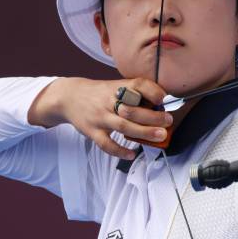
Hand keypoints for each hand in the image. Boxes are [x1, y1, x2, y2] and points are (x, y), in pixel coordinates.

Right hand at [28, 77, 172, 158]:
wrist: (69, 97)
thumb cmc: (100, 94)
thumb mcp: (117, 87)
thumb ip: (136, 95)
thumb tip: (161, 107)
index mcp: (118, 87)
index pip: (137, 84)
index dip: (152, 91)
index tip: (163, 98)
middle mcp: (109, 101)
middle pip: (133, 109)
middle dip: (153, 116)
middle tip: (168, 121)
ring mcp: (100, 117)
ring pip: (123, 126)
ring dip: (143, 132)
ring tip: (160, 135)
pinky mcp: (92, 131)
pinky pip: (106, 144)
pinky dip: (119, 150)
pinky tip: (132, 154)